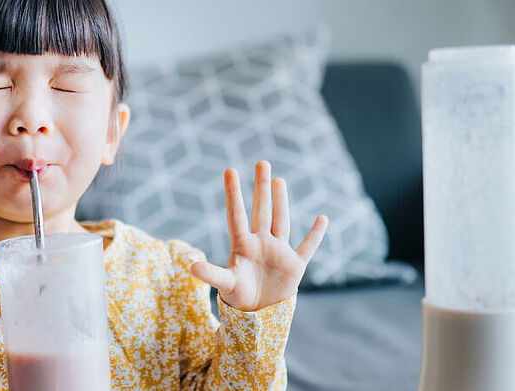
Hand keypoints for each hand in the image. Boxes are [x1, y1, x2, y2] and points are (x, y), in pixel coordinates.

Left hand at [189, 161, 327, 311]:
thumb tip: (191, 267)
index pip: (237, 214)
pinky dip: (316, 234)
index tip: (230, 170)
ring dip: (281, 201)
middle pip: (261, 210)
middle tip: (262, 162)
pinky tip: (323, 218)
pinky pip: (308, 246)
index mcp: (242, 245)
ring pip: (281, 221)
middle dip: (261, 188)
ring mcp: (278, 251)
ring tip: (278, 180)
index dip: (234, 193)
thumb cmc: (238, 298)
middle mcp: (261, 243)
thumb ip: (212, 274)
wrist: (257, 315)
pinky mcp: (295, 265)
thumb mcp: (226, 284)